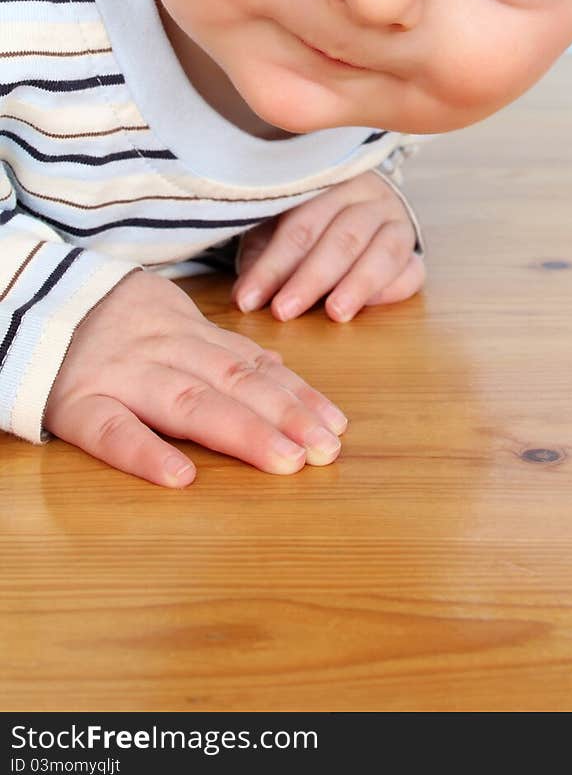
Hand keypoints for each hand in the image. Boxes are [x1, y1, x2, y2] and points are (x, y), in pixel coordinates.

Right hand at [43, 268, 348, 487]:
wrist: (32, 296)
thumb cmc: (112, 322)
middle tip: (325, 450)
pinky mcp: (76, 404)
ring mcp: (121, 376)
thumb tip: (278, 368)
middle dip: (285, 416)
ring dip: (242, 432)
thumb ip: (220, 350)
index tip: (336, 426)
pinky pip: (112, 430)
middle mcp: (163, 351)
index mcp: (188, 335)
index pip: (252, 366)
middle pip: (233, 383)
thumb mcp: (171, 323)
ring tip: (284, 460)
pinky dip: (146, 453)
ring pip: (188, 402)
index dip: (297, 396)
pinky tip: (181, 478)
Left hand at [231, 169, 424, 323]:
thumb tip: (244, 297)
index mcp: (329, 183)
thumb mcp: (276, 228)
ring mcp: (397, 221)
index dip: (272, 266)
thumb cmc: (306, 222)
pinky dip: (392, 289)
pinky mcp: (413, 251)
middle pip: (342, 238)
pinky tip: (368, 307)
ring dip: (358, 285)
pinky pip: (412, 271)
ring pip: (384, 252)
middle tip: (284, 311)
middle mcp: (368, 196)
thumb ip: (263, 259)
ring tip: (335, 313)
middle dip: (311, 278)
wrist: (358, 204)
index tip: (247, 299)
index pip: (300, 226)